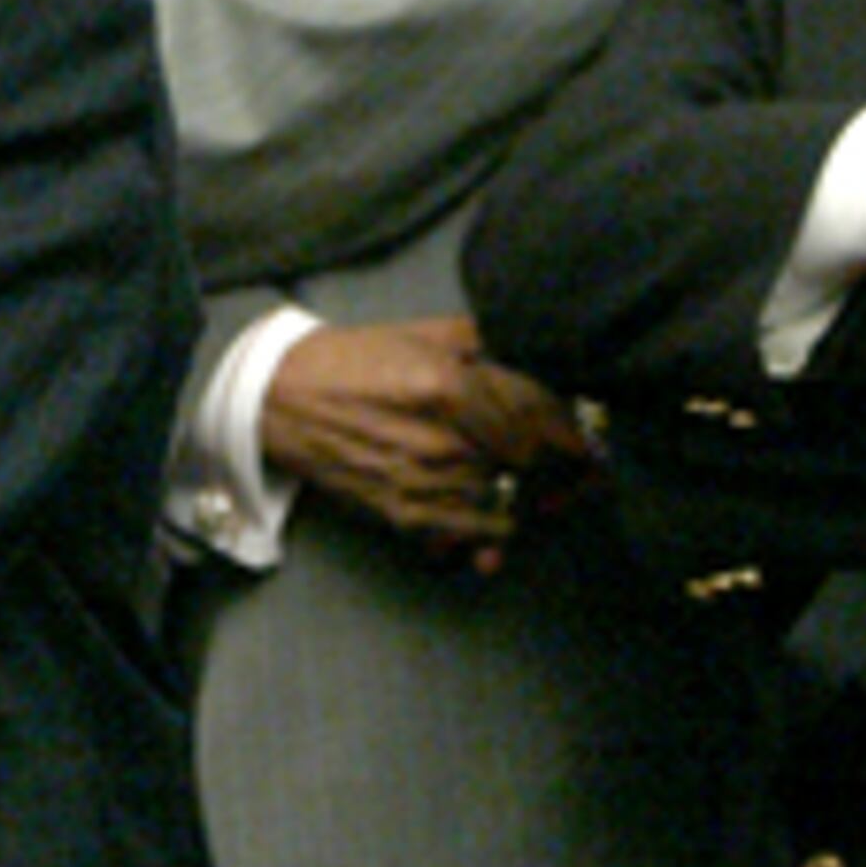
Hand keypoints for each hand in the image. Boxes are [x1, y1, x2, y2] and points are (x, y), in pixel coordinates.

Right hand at [258, 317, 593, 567]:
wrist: (279, 400)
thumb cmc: (353, 359)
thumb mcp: (423, 333)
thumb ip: (487, 343)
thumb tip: (542, 356)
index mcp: (450, 384)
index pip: (540, 414)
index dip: (573, 427)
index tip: (586, 436)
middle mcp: (444, 440)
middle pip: (533, 462)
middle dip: (558, 463)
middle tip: (575, 465)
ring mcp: (425, 483)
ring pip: (511, 501)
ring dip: (527, 494)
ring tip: (531, 484)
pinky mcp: (406, 515)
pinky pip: (476, 533)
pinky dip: (495, 528)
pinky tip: (495, 511)